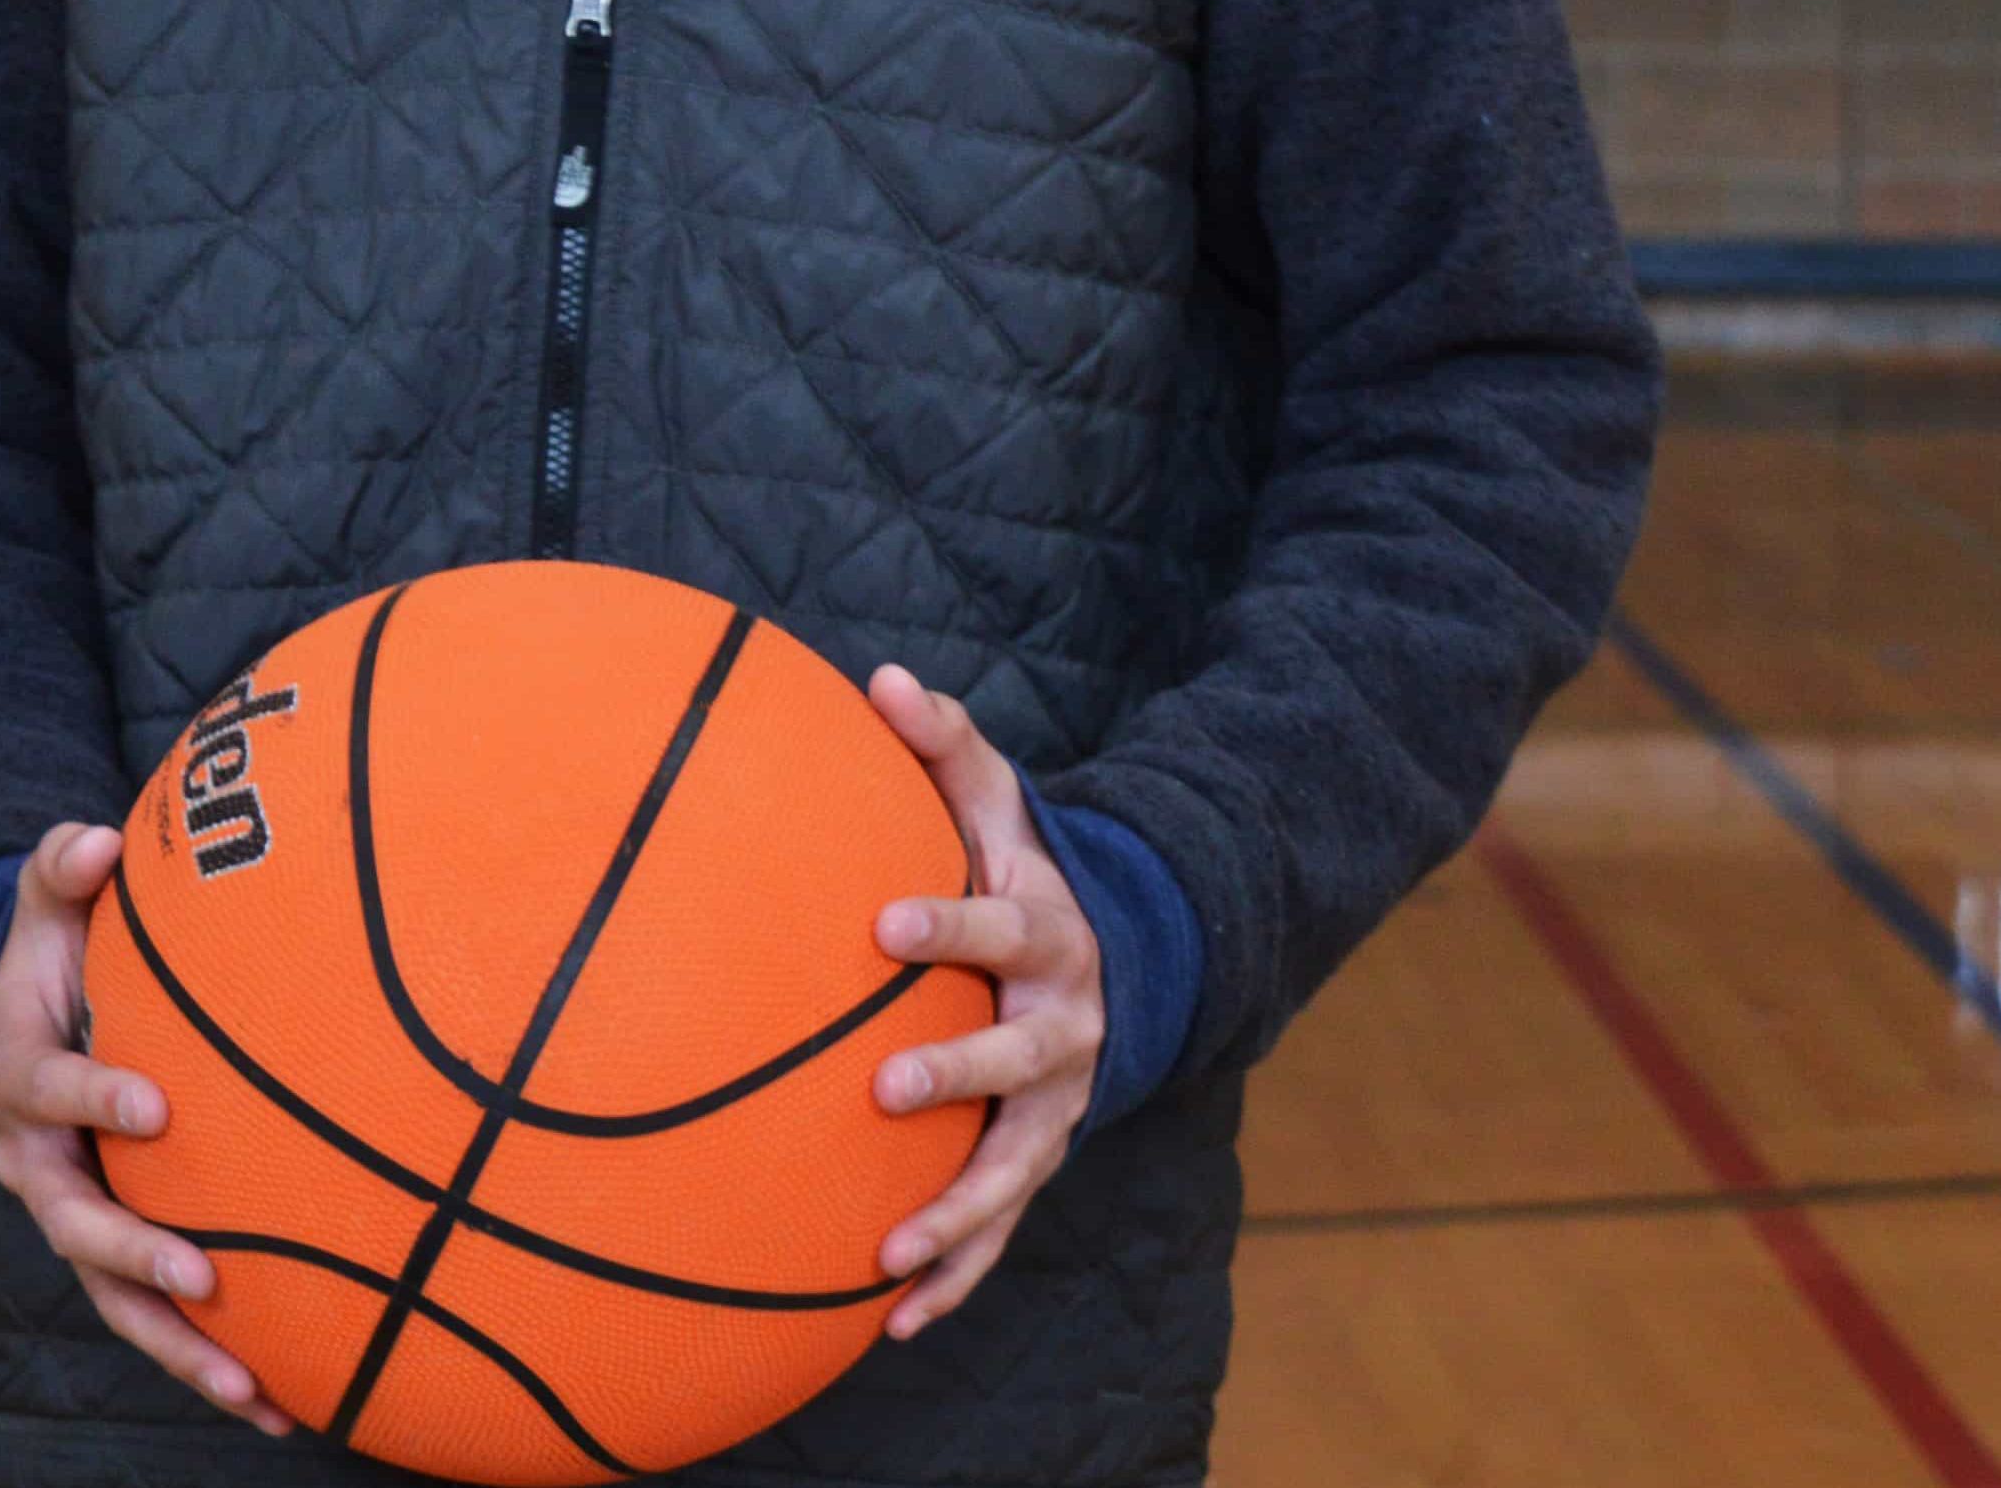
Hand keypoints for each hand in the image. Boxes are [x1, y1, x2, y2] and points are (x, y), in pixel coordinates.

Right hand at [0, 822, 294, 1434]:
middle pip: (73, 1225)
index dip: (92, 1100)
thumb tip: (93, 841)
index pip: (44, 1091)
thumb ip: (61, 866)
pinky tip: (284, 1402)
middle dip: (134, 1254)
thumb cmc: (61, 947)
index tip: (154, 1108)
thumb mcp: (50, 899)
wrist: (38, 1016)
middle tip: (202, 1273)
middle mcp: (35, 1163)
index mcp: (14, 1075)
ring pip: (115, 1296)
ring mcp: (75, 1217)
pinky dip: (211, 1360)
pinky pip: (156, 1315)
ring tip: (251, 1389)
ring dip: (178, 1344)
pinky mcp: (115, 1252)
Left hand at [857, 665, 1106, 1337]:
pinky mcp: (1039, 1159)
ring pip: (1014, 1167)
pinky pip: (1002, 1229)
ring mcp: (1054, 1104)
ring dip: (956, 1213)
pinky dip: (956, 1277)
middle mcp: (1061, 1025)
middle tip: (888, 1088)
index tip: (883, 924)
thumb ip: (946, 748)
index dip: (945, 921)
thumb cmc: (1021, 874)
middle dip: (957, 1072)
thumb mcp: (997, 807)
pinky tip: (892, 1324)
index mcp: (1045, 933)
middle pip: (1013, 1055)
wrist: (1119, 963)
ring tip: (887, 1255)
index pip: (997, 924)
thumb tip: (880, 676)